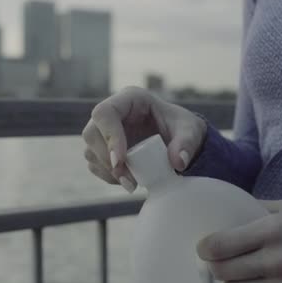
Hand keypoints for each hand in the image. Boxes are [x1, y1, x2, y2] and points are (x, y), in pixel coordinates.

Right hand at [82, 86, 206, 192]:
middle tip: (128, 179)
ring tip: (132, 183)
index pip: (105, 113)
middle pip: (91, 133)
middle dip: (106, 159)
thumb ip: (186, 144)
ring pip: (90, 150)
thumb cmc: (183, 129)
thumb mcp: (191, 132)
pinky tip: (128, 181)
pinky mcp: (104, 149)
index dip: (109, 136)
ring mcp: (105, 131)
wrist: (181, 141)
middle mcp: (113, 113)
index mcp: (130, 99)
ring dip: (108, 171)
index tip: (121, 161)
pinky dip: (109, 177)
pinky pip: (95, 164)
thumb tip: (177, 162)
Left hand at [197, 200, 281, 282]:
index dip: (205, 248)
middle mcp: (276, 260)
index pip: (221, 246)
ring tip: (234, 274)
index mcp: (272, 231)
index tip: (204, 247)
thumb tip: (228, 210)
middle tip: (216, 262)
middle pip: (223, 273)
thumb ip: (257, 209)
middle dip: (214, 268)